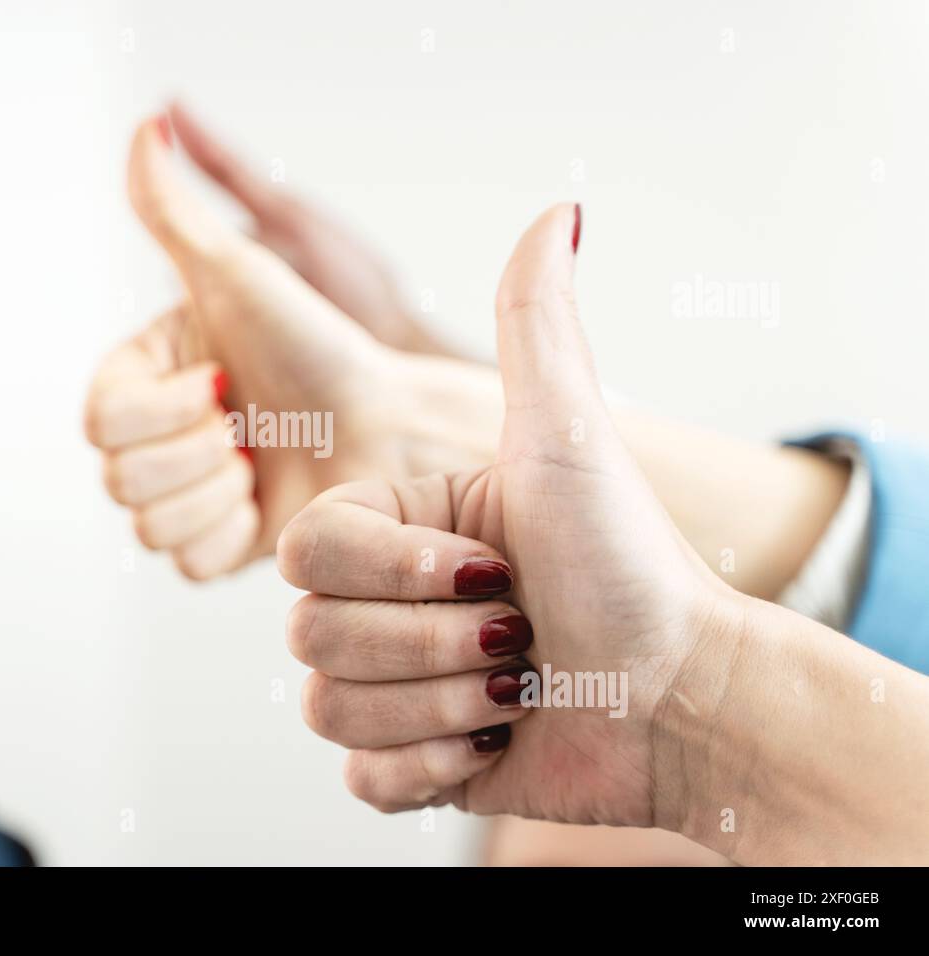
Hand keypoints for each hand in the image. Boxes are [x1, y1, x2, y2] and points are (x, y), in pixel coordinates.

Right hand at [84, 115, 495, 578]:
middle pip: (118, 478)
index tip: (224, 381)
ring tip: (263, 465)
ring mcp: (184, 496)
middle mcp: (154, 436)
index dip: (160, 410)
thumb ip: (176, 210)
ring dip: (216, 494)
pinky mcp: (216, 548)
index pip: (98, 420)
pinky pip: (186, 564)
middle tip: (249, 427)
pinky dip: (232, 537)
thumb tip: (143, 125)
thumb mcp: (242, 273)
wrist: (390, 426)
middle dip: (195, 453)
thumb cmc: (319, 345)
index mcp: (144, 377)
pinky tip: (269, 505)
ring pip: (147, 526)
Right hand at [278, 204, 736, 827]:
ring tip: (518, 686)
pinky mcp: (408, 759)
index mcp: (396, 527)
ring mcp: (391, 682)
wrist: (682, 695)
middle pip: (310, 634)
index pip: (306, 553)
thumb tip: (555, 208)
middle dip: (432, 645)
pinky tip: (494, 739)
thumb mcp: (570, 440)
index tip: (492, 570)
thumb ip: (536, 328)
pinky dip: (431, 767)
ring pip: (330, 708)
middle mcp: (382, 600)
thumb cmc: (628, 564)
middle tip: (518, 634)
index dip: (394, 574)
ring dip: (444, 704)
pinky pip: (360, 777)